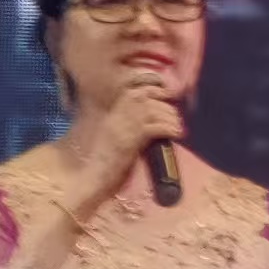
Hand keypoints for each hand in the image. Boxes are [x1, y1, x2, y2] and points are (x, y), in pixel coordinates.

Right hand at [71, 79, 185, 206]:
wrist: (90, 179)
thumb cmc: (103, 166)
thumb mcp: (114, 139)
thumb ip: (128, 127)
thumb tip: (150, 123)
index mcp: (112, 115)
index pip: (133, 91)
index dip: (152, 90)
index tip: (166, 96)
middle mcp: (116, 117)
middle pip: (145, 97)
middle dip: (164, 104)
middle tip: (176, 115)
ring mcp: (122, 127)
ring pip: (152, 110)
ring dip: (169, 117)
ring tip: (178, 126)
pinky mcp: (129, 141)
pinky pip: (154, 127)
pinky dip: (169, 128)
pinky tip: (176, 134)